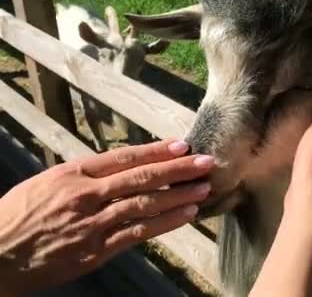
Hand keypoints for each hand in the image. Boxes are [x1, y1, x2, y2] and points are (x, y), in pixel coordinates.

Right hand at [0, 139, 213, 294]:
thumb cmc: (18, 216)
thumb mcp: (47, 183)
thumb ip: (84, 175)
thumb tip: (120, 167)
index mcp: (73, 173)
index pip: (124, 157)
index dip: (156, 150)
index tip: (182, 145)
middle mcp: (86, 195)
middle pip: (141, 177)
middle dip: (178, 169)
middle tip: (207, 162)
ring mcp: (93, 223)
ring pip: (145, 205)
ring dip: (178, 196)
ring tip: (204, 187)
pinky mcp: (97, 250)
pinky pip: (138, 233)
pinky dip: (165, 223)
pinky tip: (186, 215)